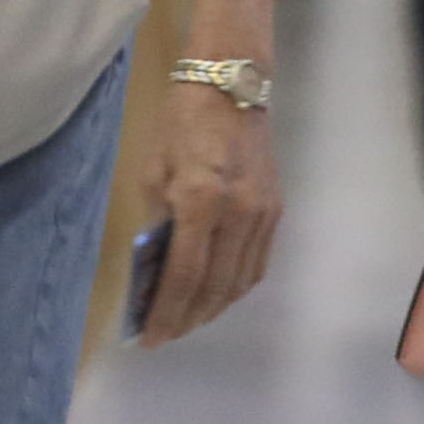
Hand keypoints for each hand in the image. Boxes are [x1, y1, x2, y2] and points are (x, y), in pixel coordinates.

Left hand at [136, 79, 278, 346]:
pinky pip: (256, 264)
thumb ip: (155, 223)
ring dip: (212, 308)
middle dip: (188, 318)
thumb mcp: (152, 170)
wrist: (230, 85)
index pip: (184, 274)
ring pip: (240, 281)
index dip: (166, 312)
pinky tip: (216, 294)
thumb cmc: (180, 123)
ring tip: (187, 320)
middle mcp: (237, 212)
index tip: (148, 338)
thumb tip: (152, 272)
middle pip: (215, 287)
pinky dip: (235, 286)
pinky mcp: (275, 210)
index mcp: (200, 199)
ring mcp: (262, 214)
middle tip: (165, 334)